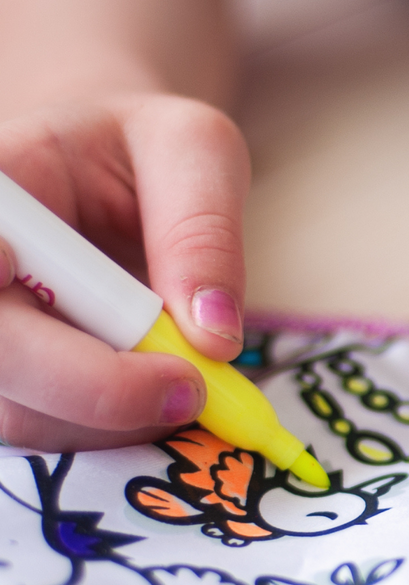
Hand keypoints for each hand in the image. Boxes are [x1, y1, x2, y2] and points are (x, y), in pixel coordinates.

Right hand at [0, 94, 248, 451]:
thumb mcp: (194, 149)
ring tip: (189, 383)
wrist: (112, 174)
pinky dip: (116, 433)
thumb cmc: (144, 149)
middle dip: (98, 388)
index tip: (96, 313)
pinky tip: (161, 400)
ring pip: (21, 414)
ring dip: (116, 420)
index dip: (12, 319)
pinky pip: (48, 435)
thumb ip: (203, 229)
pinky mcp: (10, 384)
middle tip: (192, 388)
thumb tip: (212, 338)